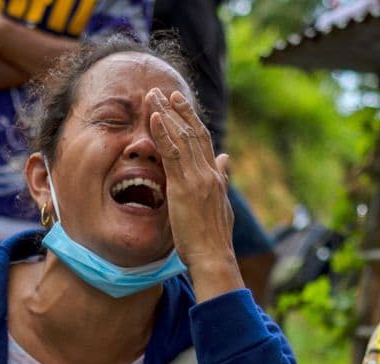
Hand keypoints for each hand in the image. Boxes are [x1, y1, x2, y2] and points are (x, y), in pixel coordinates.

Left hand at [148, 88, 243, 299]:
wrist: (214, 256)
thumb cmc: (214, 238)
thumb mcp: (221, 204)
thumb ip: (222, 179)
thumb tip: (225, 158)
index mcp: (216, 177)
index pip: (204, 141)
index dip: (192, 121)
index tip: (180, 105)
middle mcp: (209, 173)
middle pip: (193, 133)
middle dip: (178, 111)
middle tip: (164, 92)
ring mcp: (198, 179)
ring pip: (182, 138)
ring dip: (166, 115)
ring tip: (153, 96)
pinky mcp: (184, 187)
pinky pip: (172, 154)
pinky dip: (164, 134)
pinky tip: (154, 118)